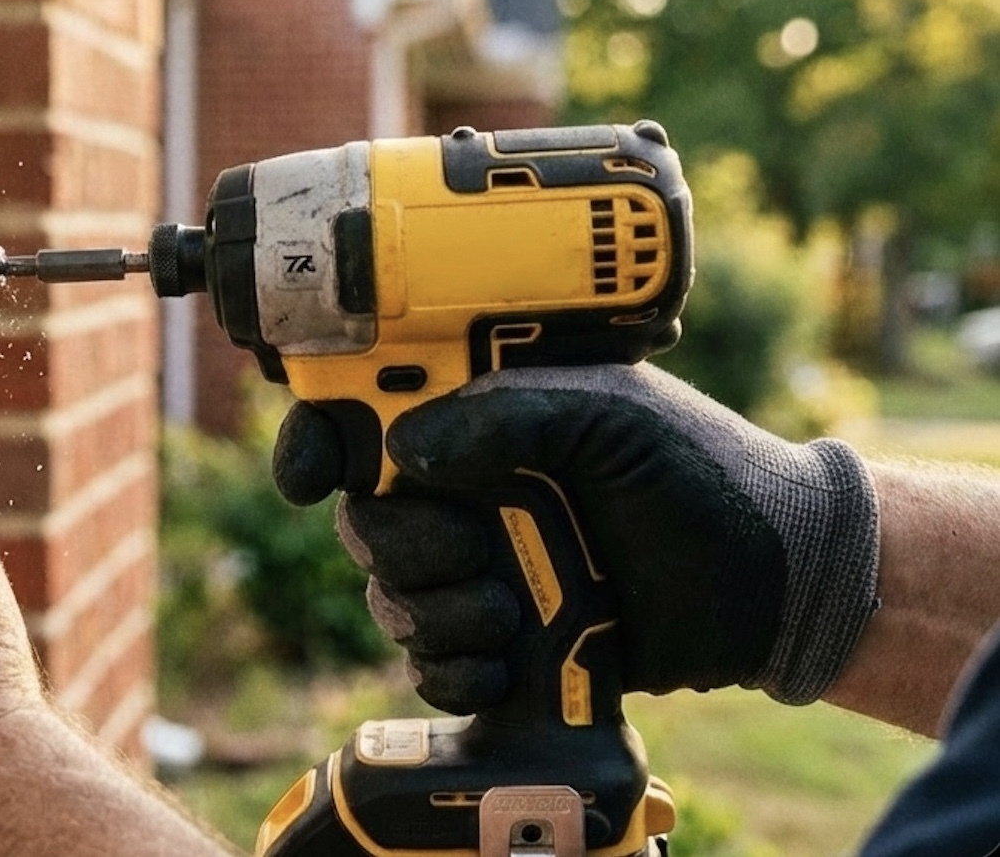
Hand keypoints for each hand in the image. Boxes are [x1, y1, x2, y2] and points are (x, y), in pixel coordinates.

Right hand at [274, 365, 879, 712]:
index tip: (309, 476)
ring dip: (436, 613)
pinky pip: (426, 662)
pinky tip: (503, 664)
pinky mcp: (499, 638)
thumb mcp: (613, 418)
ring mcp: (481, 565)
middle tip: (474, 551)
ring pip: (388, 594)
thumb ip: (508, 416)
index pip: (366, 414)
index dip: (317, 438)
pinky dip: (451, 671)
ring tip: (508, 614)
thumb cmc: (706, 479)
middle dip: (404, 546)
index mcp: (482, 419)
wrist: (777, 586)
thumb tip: (403, 447)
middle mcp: (468, 489)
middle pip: (363, 518)